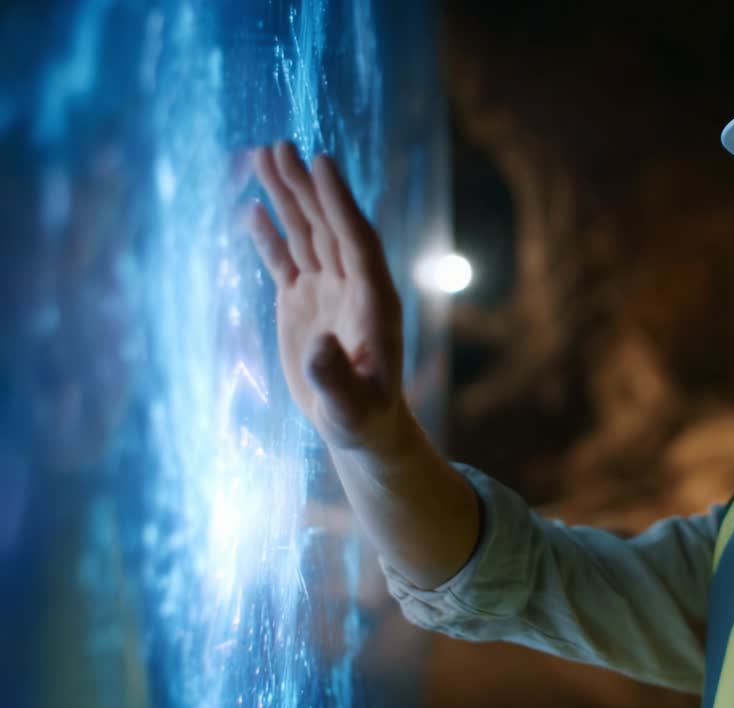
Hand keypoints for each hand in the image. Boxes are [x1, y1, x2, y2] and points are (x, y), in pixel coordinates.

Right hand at [246, 141, 405, 450]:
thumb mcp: (350, 406)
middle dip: (305, 187)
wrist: (360, 427)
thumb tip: (319, 346)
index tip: (322, 163)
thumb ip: (335, 377)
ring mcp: (326, 290)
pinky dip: (269, 236)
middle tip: (280, 146)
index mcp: (374, 301)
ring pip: (305, 234)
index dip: (339, 203)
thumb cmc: (362, 419)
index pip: (356, 241)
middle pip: (328, 226)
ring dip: (286, 197)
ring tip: (264, 155)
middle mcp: (352, 286)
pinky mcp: (303, 302)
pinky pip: (285, 260)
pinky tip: (252, 208)